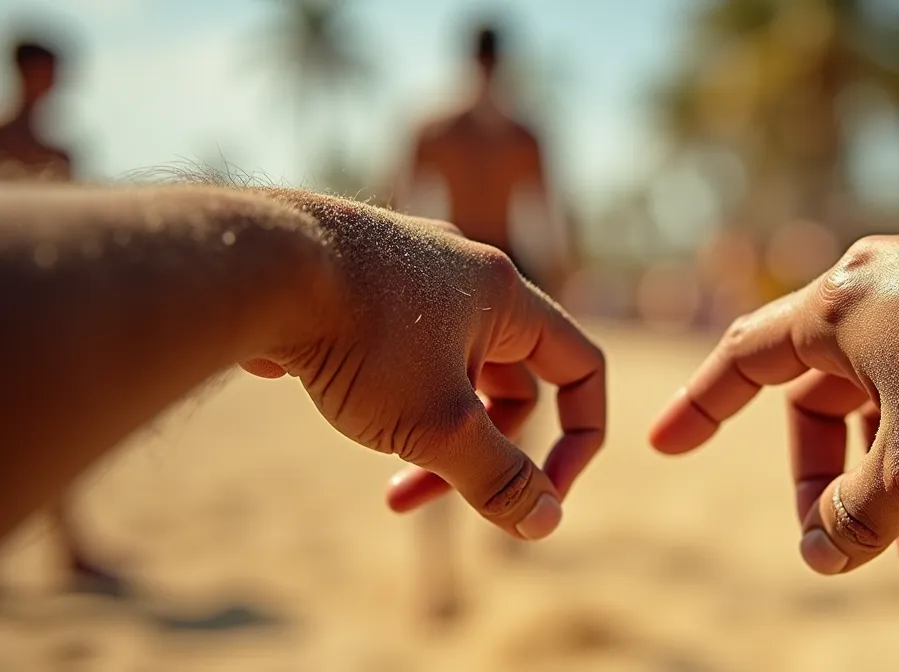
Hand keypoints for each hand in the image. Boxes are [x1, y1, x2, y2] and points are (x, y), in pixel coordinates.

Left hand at [243, 192, 604, 539]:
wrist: (254, 266)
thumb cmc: (357, 339)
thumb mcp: (439, 427)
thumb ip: (498, 478)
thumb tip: (545, 523)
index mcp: (506, 296)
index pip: (583, 367)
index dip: (580, 437)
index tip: (543, 491)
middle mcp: (465, 271)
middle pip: (510, 379)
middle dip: (478, 451)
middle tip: (418, 496)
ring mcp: (410, 268)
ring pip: (451, 368)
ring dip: (430, 429)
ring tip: (381, 463)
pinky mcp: (359, 278)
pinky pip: (400, 348)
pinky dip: (388, 394)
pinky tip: (337, 405)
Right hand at [651, 209, 898, 575]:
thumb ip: (853, 519)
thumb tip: (821, 557)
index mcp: (839, 303)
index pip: (746, 358)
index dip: (700, 408)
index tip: (666, 446)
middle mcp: (886, 271)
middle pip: (829, 389)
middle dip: (835, 478)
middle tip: (851, 545)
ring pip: (896, 383)